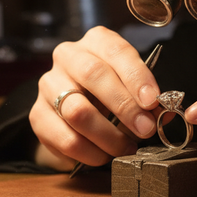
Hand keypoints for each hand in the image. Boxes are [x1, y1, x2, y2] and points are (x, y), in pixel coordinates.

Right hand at [30, 26, 160, 169]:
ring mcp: (49, 85)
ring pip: (77, 111)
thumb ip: (145, 100)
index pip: (116, 51)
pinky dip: (91, 153)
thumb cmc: (110, 96)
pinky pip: (66, 139)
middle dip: (124, 106)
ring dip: (108, 136)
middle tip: (145, 129)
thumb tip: (158, 116)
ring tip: (125, 147)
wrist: (76, 114)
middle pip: (93, 75)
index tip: (152, 102)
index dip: (137, 77)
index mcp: (96, 42)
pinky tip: (104, 155)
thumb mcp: (131, 89)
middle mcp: (68, 57)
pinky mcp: (38, 115)